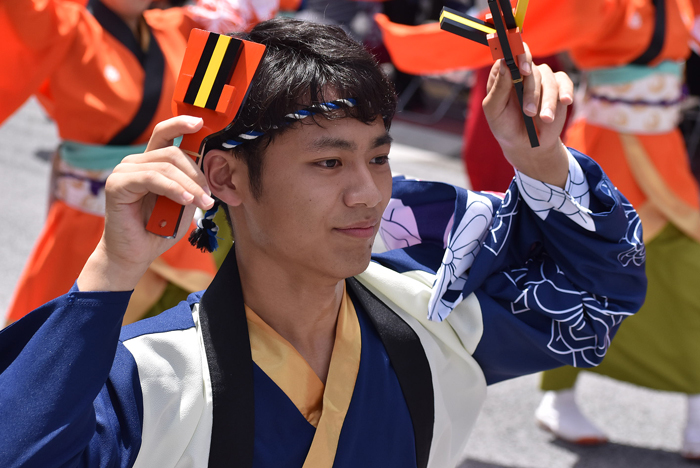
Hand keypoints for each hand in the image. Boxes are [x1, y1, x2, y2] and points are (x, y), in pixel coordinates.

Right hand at [77, 116, 214, 291]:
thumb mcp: (183, 203)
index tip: (201, 122)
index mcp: (151, 162)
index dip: (182, 124)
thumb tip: (209, 171)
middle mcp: (136, 162)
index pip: (165, 133)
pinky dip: (172, 188)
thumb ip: (192, 184)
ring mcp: (124, 171)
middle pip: (173, 153)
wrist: (135, 254)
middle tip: (209, 198)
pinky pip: (152, 178)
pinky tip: (185, 200)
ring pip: (166, 166)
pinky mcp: (117, 184)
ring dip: (190, 186)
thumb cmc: (159, 229)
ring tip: (202, 205)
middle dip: (197, 175)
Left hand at [482, 44, 573, 187]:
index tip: (523, 70)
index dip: (518, 56)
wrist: (525, 144)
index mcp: (504, 74)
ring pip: (548, 79)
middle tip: (529, 112)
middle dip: (532, 92)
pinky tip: (565, 102)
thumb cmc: (505, 125)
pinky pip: (565, 82)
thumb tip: (504, 64)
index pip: (511, 53)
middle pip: (531, 69)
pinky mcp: (558, 87)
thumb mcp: (494, 110)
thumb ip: (498, 88)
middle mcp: (523, 73)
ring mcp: (541, 79)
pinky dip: (566, 92)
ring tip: (544, 119)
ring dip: (547, 101)